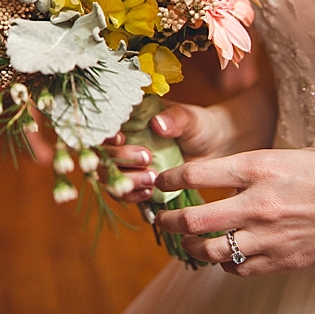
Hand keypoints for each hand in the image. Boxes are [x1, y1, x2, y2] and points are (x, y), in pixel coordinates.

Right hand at [103, 101, 233, 203]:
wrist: (213, 148)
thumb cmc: (198, 126)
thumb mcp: (189, 118)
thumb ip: (175, 119)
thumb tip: (157, 124)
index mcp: (128, 118)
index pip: (102, 125)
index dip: (104, 134)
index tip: (120, 137)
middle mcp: (122, 141)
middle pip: (101, 154)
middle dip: (119, 159)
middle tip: (147, 159)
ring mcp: (127, 164)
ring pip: (108, 177)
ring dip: (126, 181)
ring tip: (153, 179)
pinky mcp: (136, 183)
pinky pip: (124, 194)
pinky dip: (133, 195)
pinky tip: (151, 192)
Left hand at [153, 147, 314, 275]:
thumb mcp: (293, 155)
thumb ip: (255, 167)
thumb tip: (224, 176)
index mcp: (262, 167)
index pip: (198, 173)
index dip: (170, 179)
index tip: (160, 182)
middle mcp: (261, 203)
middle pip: (195, 219)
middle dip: (170, 219)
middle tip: (162, 217)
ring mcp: (272, 237)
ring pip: (212, 250)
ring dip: (193, 246)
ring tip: (187, 240)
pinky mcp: (285, 261)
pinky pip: (241, 268)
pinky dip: (227, 262)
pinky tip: (227, 253)